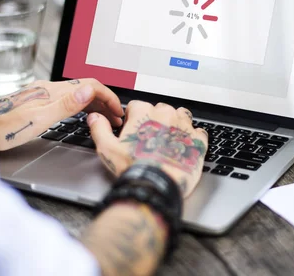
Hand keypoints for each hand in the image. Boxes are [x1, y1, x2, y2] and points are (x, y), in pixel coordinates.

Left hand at [0, 79, 122, 150]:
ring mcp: (43, 95)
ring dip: (94, 104)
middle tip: (116, 118)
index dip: (108, 97)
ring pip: (77, 94)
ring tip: (104, 118)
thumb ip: (67, 104)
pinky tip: (82, 116)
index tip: (118, 110)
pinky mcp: (38, 102)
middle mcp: (48, 89)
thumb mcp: (40, 120)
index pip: (90, 85)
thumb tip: (89, 89)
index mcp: (52, 91)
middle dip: (105, 101)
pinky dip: (82, 107)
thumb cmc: (4, 130)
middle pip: (85, 89)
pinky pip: (67, 100)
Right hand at [88, 101, 207, 197]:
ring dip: (175, 124)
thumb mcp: (107, 149)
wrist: (157, 186)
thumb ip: (100, 129)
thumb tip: (95, 117)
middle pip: (160, 109)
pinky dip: (192, 137)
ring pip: (181, 116)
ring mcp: (184, 125)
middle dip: (155, 121)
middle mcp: (166, 114)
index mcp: (144, 112)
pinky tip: (184, 147)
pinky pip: (198, 131)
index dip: (133, 119)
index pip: (137, 106)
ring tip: (168, 141)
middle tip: (150, 140)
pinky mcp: (198, 139)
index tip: (134, 131)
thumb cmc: (133, 168)